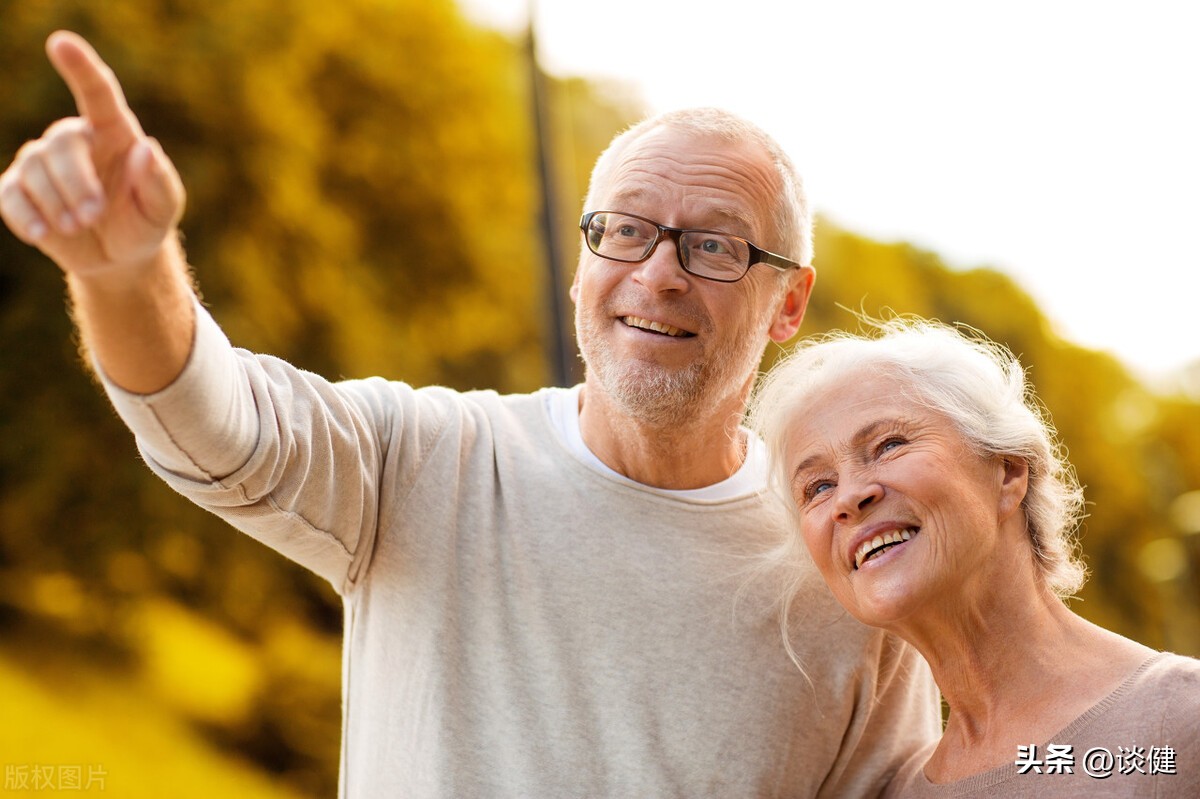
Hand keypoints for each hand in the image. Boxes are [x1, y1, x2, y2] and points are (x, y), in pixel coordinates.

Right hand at [0, 31, 184, 277]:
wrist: (118, 256)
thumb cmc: (144, 221)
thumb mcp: (163, 208)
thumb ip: (160, 181)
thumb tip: (147, 149)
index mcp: (113, 131)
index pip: (97, 92)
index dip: (79, 67)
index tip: (61, 42)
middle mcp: (73, 139)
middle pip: (60, 144)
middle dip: (77, 183)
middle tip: (94, 215)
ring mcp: (40, 163)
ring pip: (33, 170)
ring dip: (56, 204)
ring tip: (79, 227)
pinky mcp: (17, 190)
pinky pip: (9, 196)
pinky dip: (26, 217)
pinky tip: (44, 234)